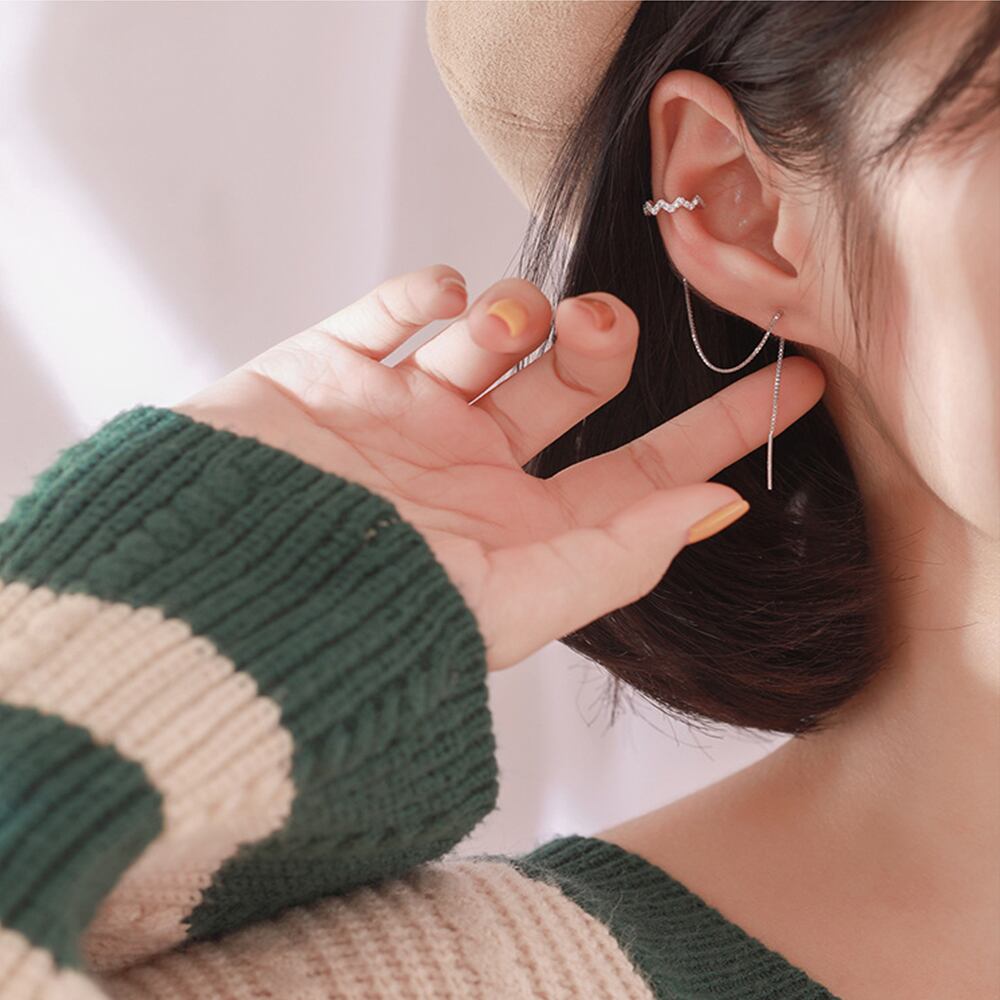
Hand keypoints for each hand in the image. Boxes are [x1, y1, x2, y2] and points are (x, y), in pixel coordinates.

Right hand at [175, 264, 824, 670]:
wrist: (223, 614)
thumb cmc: (369, 624)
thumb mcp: (512, 602)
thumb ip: (616, 556)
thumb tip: (718, 509)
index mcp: (518, 528)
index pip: (640, 472)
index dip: (720, 429)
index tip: (799, 381)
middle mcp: (469, 470)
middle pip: (570, 384)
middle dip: (602, 342)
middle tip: (600, 327)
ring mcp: (401, 418)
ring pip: (489, 330)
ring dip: (515, 311)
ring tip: (504, 323)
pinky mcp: (331, 375)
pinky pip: (394, 306)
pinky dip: (427, 289)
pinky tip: (437, 299)